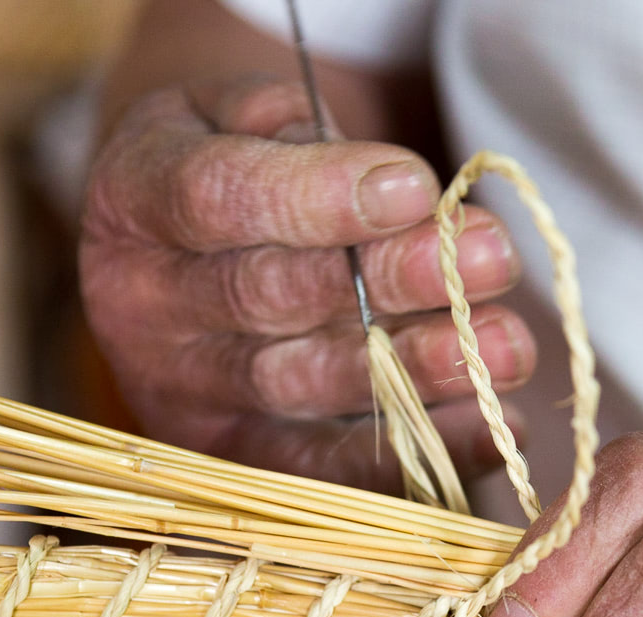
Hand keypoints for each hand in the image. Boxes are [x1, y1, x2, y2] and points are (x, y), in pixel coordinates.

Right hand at [80, 76, 535, 487]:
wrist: (192, 251)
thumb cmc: (242, 166)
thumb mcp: (250, 116)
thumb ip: (307, 136)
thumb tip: (396, 190)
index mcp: (134, 201)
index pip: (218, 198)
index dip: (317, 197)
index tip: (415, 187)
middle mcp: (142, 309)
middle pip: (269, 297)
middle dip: (391, 282)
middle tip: (489, 259)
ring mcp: (184, 396)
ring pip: (303, 390)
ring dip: (416, 372)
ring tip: (508, 345)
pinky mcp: (236, 461)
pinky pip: (326, 473)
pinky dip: (417, 457)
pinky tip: (493, 427)